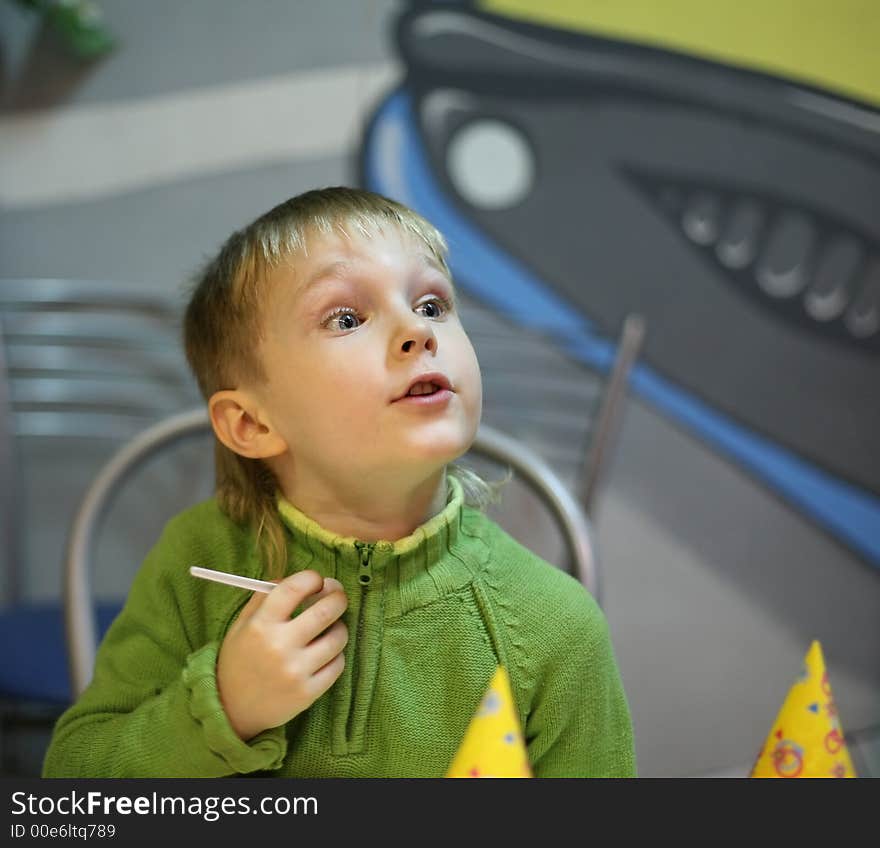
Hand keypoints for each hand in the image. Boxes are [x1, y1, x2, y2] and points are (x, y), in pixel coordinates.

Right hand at [216, 570, 347, 740]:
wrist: (229, 708)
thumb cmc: (240, 658)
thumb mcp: (242, 623)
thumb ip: (266, 597)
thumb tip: (300, 578)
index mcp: (260, 625)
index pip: (295, 588)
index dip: (312, 578)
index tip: (317, 580)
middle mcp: (279, 646)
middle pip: (326, 610)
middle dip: (337, 596)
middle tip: (336, 595)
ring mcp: (295, 671)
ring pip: (338, 637)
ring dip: (339, 627)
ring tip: (329, 627)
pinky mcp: (308, 693)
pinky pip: (338, 664)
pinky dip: (335, 655)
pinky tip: (324, 653)